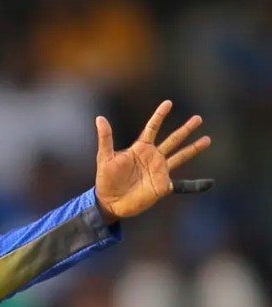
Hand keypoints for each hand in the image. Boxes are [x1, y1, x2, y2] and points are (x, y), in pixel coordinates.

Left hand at [94, 100, 211, 220]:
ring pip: (180, 156)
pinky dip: (194, 183)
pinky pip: (181, 184)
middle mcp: (153, 157)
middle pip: (173, 139)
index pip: (152, 128)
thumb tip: (100, 118)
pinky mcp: (163, 185)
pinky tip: (208, 182)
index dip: (160, 115)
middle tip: (199, 118)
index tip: (168, 103)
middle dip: (186, 129)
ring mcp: (159, 170)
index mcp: (140, 148)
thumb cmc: (106, 179)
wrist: (109, 202)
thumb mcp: (104, 157)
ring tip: (207, 139)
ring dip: (193, 148)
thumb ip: (105, 138)